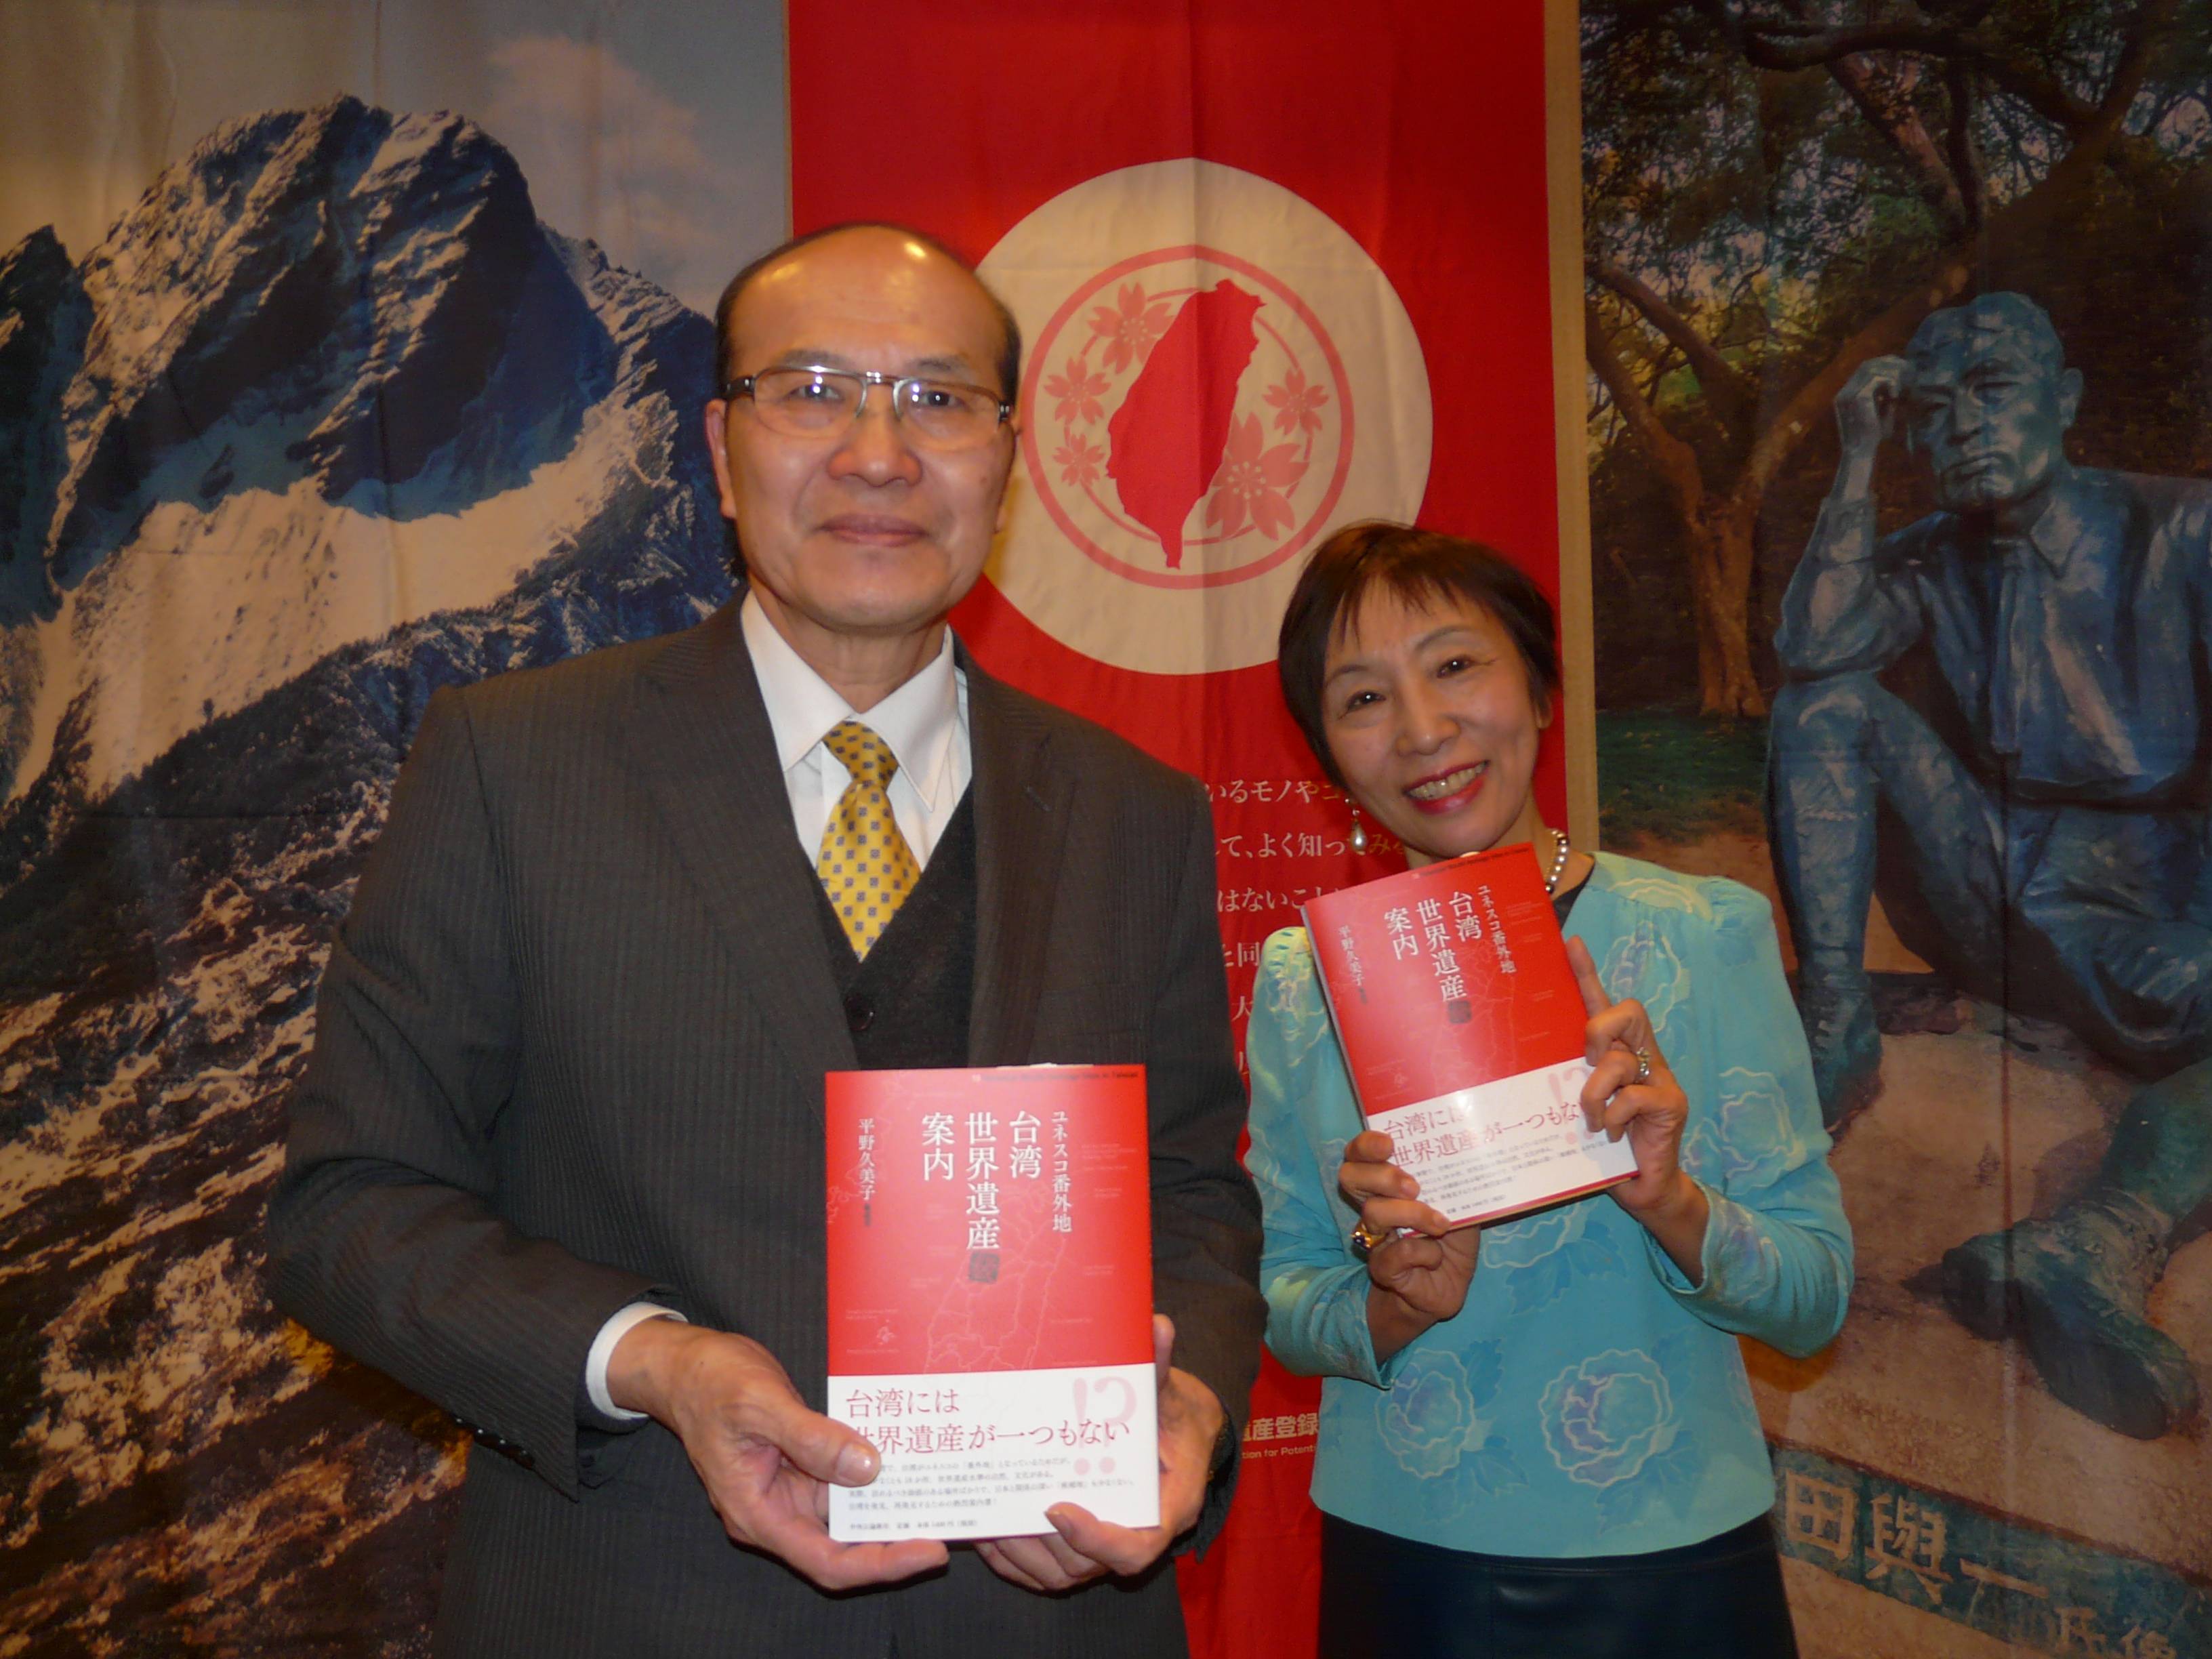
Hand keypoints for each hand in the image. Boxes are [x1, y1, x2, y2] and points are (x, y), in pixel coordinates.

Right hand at [606, 1318, 947, 1589]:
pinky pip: (843, 1479)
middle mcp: (776, 1512)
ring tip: (940, 1493)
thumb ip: (812, 1438)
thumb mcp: (762, 1405)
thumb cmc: (713, 1383)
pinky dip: (874, 1473)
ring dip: (890, 1506)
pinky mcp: (801, 1467)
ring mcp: (789, 1491)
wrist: (688, 1364)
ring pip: (848, 1513)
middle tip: (950, 1523)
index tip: (929, 1551)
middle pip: (844, 1545)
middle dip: (896, 1538)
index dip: (880, 1563)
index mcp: (758, 1514)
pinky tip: (909, 1460)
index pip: (826, 1561)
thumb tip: (867, 1467)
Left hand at [975, 1315, 1222, 1592]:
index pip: (1135, 1549)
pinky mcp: (1082, 1549)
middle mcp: (1135, 1536)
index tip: (1056, 1508)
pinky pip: (1044, 1571)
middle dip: (1040, 1543)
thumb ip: (1158, 1367)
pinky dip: (1012, 1560)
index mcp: (1167, 1508)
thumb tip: (1156, 1325)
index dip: (1096, 1539)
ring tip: (984, 1519)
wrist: (1176, 1434)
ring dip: (1019, 1553)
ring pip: (1060, 1574)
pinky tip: (983, 1530)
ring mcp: (1105, 1548)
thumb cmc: (1173, 1415)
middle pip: (1087, 1566)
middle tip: (1002, 1506)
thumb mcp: (1170, 1392)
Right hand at [1338, 1129, 1479, 1360]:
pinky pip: (1395, 1253)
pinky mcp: (1382, 1269)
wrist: (1447, 1288)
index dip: (1366, 1145)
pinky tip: (1435, 1257)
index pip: (1360, 1155)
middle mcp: (1374, 1206)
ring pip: (1373, 1212)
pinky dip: (1423, 1253)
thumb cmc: (1451, 1243)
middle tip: (1413, 1186)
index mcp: (1388, 1186)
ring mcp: (1375, 1238)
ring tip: (1440, 1225)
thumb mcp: (1461, 1207)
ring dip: (1412, 1214)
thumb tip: (1469, 1155)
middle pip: (1351, 1176)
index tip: (1389, 1144)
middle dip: (1382, 1175)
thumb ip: (1456, 1185)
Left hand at [1566, 937, 1709, 1280]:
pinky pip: (1632, 1096)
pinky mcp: (1671, 1105)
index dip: (1587, 972)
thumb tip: (1514, 1069)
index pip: (1602, 1003)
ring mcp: (1660, 1078)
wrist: (1646, 1190)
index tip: (1569, 942)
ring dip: (1594, 1091)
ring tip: (1590, 1118)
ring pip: (1619, 1060)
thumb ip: (1562, 1082)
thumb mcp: (1575, 1107)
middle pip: (1627, 1010)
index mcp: (1617, 1052)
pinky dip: (1612, 1116)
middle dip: (1598, 1027)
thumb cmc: (1603, 1147)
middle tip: (1586, 1058)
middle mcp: (1642, 1057)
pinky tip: (1608, 1135)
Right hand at [1834, 354, 1908, 477]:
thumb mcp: (1878, 412)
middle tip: (1906, 368)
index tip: (1900, 368)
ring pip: (1872, 369)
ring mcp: (1849, 393)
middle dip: (1888, 364)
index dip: (1883, 365)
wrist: (1861, 451)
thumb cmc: (1871, 437)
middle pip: (1867, 365)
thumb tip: (1895, 384)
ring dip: (1891, 373)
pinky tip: (1895, 394)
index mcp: (1846, 394)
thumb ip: (1882, 398)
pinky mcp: (1858, 397)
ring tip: (1903, 382)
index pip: (1863, 370)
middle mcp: (1844, 391)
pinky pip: (1876, 379)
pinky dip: (1889, 383)